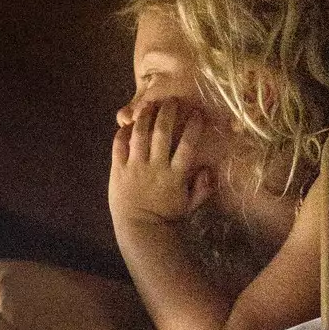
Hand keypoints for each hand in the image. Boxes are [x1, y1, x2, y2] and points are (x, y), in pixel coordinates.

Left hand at [109, 98, 213, 236]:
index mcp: (175, 175)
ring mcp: (135, 168)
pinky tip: (128, 124)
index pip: (188, 145)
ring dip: (145, 116)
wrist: (139, 229)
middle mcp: (155, 168)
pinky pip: (119, 146)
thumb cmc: (166, 216)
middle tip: (172, 100)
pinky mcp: (118, 170)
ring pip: (140, 134)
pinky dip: (123, 132)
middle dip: (168, 113)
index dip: (193, 127)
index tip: (197, 113)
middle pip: (162, 133)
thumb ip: (202, 188)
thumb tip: (210, 170)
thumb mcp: (189, 205)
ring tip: (149, 105)